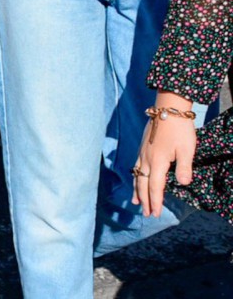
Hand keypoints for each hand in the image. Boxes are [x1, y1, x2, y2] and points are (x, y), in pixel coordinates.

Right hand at [132, 101, 196, 217]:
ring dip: (137, 190)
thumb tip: (184, 184)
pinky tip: (137, 179)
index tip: (155, 214)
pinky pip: (136, 167)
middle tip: (146, 214)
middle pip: (143, 184)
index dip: (155, 201)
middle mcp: (147, 159)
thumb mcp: (187, 149)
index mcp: (158, 161)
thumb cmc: (180, 129)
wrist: (168, 109)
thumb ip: (185, 167)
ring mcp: (143, 153)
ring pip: (137, 176)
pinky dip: (136, 178)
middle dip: (145, 200)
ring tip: (136, 202)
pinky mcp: (143, 147)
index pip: (155, 186)